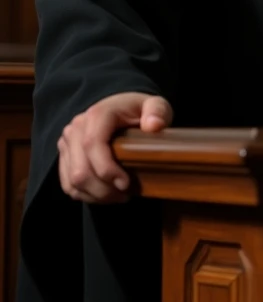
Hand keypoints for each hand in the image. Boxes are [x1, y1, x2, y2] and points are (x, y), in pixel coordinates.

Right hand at [57, 91, 172, 202]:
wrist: (122, 110)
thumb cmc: (139, 111)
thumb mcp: (156, 105)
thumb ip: (158, 111)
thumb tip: (153, 125)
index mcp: (97, 114)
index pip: (92, 144)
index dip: (106, 169)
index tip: (126, 183)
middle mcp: (76, 127)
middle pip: (80, 170)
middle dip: (104, 189)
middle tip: (126, 193)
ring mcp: (67, 143)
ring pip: (73, 182)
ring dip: (97, 195)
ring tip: (119, 195)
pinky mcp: (64, 156)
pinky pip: (68, 186)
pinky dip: (87, 196)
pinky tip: (106, 194)